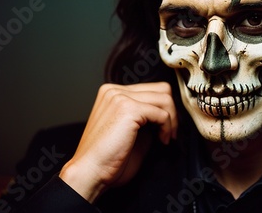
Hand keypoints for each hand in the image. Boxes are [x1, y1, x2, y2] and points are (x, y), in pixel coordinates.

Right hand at [59, 82, 176, 202]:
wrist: (90, 173)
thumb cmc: (107, 159)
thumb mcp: (129, 130)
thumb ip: (145, 117)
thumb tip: (166, 114)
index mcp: (112, 93)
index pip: (151, 89)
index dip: (164, 109)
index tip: (167, 128)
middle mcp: (114, 90)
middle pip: (161, 89)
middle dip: (172, 111)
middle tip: (170, 132)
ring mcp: (120, 97)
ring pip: (164, 98)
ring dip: (172, 120)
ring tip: (166, 137)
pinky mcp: (128, 109)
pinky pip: (161, 113)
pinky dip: (167, 127)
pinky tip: (162, 141)